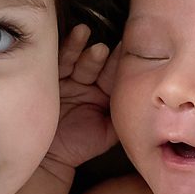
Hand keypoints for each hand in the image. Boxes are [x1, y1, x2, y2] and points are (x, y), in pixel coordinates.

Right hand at [45, 25, 119, 171]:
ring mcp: (70, 79)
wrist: (50, 158)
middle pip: (98, 65)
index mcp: (106, 94)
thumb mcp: (108, 132)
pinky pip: (60, 62)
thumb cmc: (81, 146)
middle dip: (103, 57)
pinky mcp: (51, 78)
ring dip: (86, 50)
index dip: (121, 65)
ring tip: (91, 41)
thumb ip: (123, 116)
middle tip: (107, 50)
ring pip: (80, 61)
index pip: (115, 76)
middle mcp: (89, 83)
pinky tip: (76, 35)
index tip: (130, 51)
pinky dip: (68, 49)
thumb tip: (144, 101)